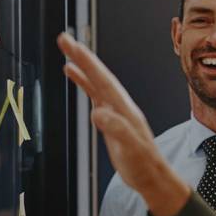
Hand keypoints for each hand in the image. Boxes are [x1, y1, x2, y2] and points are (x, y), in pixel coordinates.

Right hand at [58, 33, 189, 215]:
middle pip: (99, 75)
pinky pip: (94, 94)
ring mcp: (115, 110)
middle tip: (64, 39)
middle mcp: (120, 105)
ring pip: (96, 82)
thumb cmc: (144, 165)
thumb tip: (98, 113)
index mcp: (125, 109)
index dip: (88, 64)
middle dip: (82, 56)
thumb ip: (117, 130)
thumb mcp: (131, 148)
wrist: (151, 176)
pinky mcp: (110, 118)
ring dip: (82, 65)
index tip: (73, 48)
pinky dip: (83, 82)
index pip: (103, 81)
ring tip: (67, 50)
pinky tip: (73, 74)